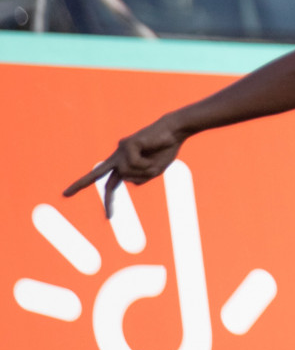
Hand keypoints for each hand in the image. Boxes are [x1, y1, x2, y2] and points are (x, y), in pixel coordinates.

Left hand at [63, 116, 185, 217]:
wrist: (174, 132)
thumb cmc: (165, 150)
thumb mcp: (153, 172)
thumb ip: (139, 178)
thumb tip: (127, 180)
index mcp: (124, 165)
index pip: (110, 184)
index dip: (108, 201)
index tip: (107, 217)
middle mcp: (118, 157)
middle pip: (97, 174)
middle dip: (80, 184)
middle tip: (65, 195)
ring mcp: (120, 150)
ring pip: (127, 173)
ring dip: (144, 172)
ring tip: (153, 162)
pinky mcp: (126, 144)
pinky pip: (133, 163)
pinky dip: (145, 164)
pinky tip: (150, 155)